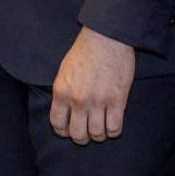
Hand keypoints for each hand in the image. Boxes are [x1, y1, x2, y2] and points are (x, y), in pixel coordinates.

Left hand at [49, 26, 135, 144]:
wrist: (106, 37)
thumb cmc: (85, 51)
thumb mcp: (64, 72)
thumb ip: (63, 93)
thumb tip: (65, 112)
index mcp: (61, 92)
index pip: (57, 124)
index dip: (64, 132)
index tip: (70, 131)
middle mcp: (78, 100)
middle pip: (77, 135)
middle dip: (82, 138)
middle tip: (87, 133)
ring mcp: (98, 101)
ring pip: (97, 134)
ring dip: (99, 135)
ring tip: (101, 128)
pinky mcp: (117, 100)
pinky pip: (114, 128)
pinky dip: (113, 131)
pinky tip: (113, 123)